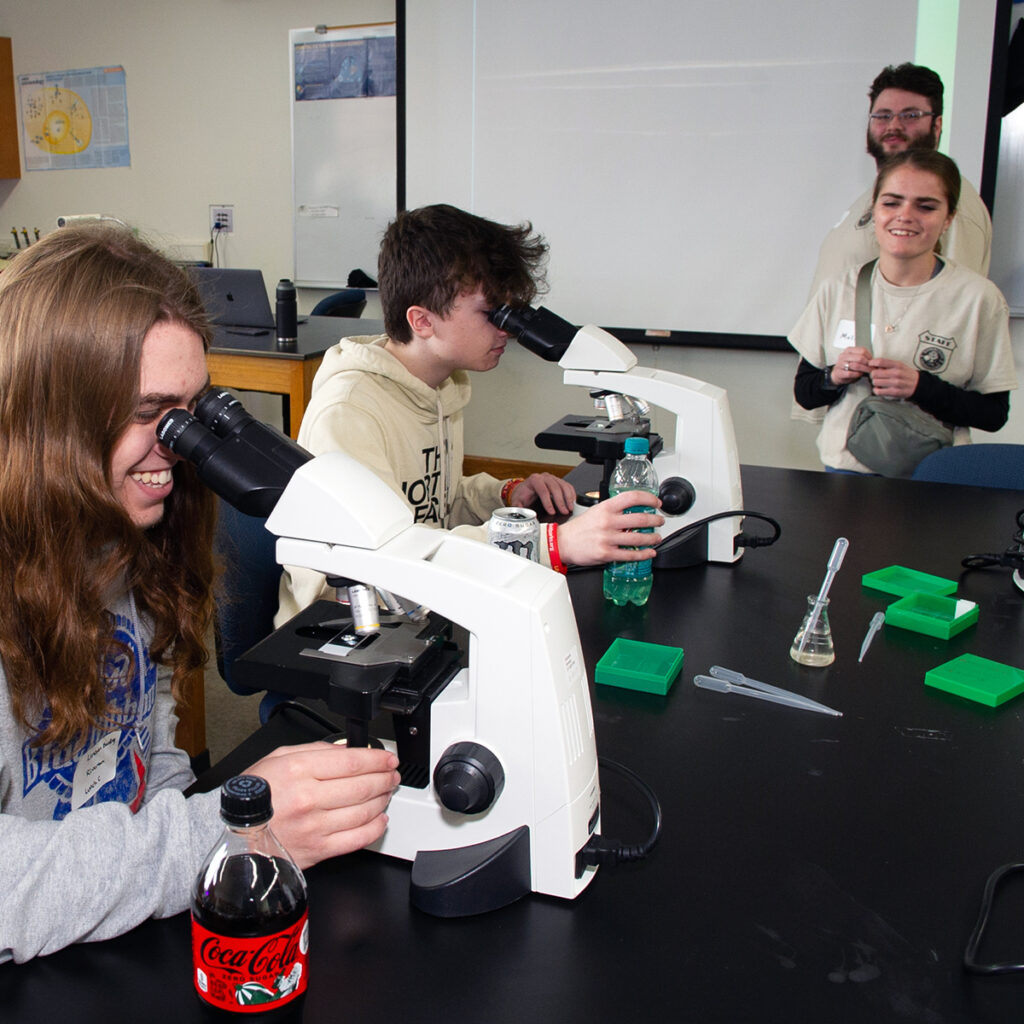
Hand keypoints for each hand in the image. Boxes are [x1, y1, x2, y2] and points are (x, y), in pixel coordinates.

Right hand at [245, 742, 399, 868]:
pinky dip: (375, 828)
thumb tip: (347, 750)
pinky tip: (380, 819)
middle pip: (363, 785)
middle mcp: (308, 799)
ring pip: (364, 811)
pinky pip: (357, 839)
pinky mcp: (317, 850)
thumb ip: (316, 750)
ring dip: (383, 800)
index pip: (352, 762)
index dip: (377, 758)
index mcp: (298, 770)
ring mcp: (314, 827)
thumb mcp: (277, 758)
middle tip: (392, 774)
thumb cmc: (252, 796)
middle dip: (385, 778)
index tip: (387, 758)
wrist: (232, 834)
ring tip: (386, 792)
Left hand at [509, 473, 576, 516]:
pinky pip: (567, 486)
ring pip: (563, 485)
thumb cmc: (522, 496)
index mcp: (534, 480)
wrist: (525, 490)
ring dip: (568, 498)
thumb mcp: (517, 502)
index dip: (548, 502)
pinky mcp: (558, 481)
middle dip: (560, 501)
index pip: (543, 490)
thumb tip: (522, 516)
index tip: (552, 512)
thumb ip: (518, 509)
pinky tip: (572, 502)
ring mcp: (552, 478)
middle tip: (564, 512)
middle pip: (555, 487)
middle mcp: (544, 477)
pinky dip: (571, 494)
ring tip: (570, 509)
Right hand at [556, 490, 662, 566]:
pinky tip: (649, 553)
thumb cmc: (580, 528)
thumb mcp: (596, 511)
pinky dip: (643, 554)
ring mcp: (607, 538)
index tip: (656, 503)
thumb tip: (633, 510)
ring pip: (638, 538)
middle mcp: (608, 521)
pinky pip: (630, 555)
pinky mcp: (606, 553)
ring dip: (652, 538)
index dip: (649, 499)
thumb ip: (614, 510)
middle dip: (655, 521)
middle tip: (660, 521)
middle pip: (640, 519)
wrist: (562, 542)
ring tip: (656, 538)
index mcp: (606, 507)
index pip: (632, 497)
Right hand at [831, 347, 871, 385]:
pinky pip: (850, 373)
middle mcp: (843, 355)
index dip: (869, 357)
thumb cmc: (849, 366)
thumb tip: (874, 360)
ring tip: (868, 372)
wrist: (837, 374)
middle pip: (860, 358)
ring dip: (864, 370)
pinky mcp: (838, 372)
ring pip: (855, 365)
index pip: (862, 350)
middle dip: (868, 364)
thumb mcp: (855, 359)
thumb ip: (863, 358)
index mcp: (848, 350)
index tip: (873, 362)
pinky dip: (857, 374)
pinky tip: (860, 375)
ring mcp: (840, 364)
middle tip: (872, 368)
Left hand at [868, 357, 918, 398]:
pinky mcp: (894, 392)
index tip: (870, 365)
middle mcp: (896, 373)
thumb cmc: (906, 374)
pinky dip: (876, 391)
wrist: (918, 385)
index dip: (872, 363)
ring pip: (875, 382)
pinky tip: (879, 389)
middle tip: (875, 376)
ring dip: (874, 383)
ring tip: (878, 383)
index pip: (880, 361)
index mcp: (897, 365)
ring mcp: (895, 383)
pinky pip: (878, 391)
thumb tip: (873, 364)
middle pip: (874, 373)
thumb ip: (888, 364)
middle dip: (872, 375)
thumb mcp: (900, 365)